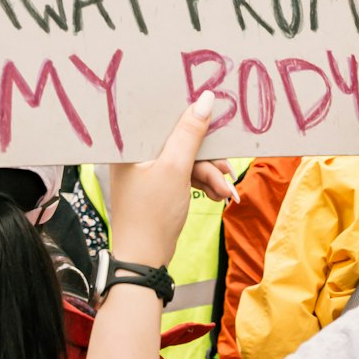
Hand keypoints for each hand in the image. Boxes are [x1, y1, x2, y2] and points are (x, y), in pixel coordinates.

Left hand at [108, 92, 233, 267]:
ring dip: (208, 175)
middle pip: (178, 140)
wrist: (144, 260)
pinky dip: (201, 184)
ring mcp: (146, 171)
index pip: (161, 118)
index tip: (213, 114)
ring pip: (185, 160)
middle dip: (207, 158)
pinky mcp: (157, 186)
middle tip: (227, 170)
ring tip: (225, 192)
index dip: (188, 115)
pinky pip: (183, 175)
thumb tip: (205, 99)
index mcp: (130, 145)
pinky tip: (217, 195)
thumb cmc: (152, 214)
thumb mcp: (175, 169)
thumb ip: (190, 134)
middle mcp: (135, 155)